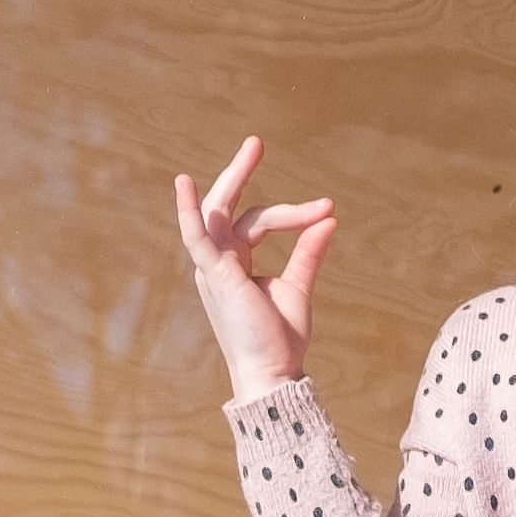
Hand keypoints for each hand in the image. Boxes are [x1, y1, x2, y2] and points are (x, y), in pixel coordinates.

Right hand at [172, 133, 337, 397]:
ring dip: (235, 178)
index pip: (257, 223)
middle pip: (226, 208)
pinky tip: (184, 186)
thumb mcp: (297, 289)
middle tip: (256, 142)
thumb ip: (308, 253)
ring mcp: (213, 268)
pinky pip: (196, 237)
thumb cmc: (279, 340)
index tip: (326, 209)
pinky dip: (188, 211)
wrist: (273, 374)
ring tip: (254, 147)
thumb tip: (330, 219)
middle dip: (240, 173)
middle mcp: (219, 263)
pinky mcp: (215, 274)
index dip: (293, 214)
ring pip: (222, 213)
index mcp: (234, 265)